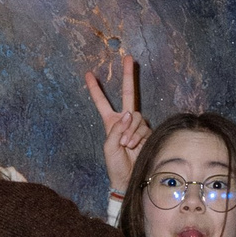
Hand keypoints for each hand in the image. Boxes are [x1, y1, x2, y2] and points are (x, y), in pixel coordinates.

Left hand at [85, 55, 150, 195]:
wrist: (128, 179)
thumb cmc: (115, 165)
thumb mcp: (109, 147)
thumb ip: (116, 129)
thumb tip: (128, 114)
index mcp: (110, 122)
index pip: (102, 102)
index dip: (95, 89)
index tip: (89, 74)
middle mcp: (124, 120)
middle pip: (128, 94)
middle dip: (129, 76)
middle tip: (129, 57)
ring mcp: (137, 126)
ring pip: (136, 116)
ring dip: (131, 131)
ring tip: (127, 145)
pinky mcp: (147, 132)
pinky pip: (143, 127)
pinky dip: (138, 136)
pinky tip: (134, 146)